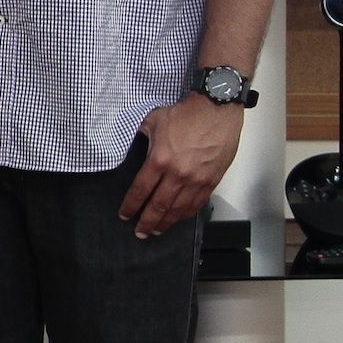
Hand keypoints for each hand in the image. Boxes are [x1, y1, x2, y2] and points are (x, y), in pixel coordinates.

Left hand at [118, 93, 242, 237]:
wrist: (217, 110)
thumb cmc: (185, 114)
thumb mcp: (153, 121)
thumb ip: (142, 136)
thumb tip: (134, 142)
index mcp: (159, 160)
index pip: (141, 190)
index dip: (131, 205)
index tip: (125, 215)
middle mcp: (177, 175)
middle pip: (159, 206)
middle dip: (147, 222)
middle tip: (139, 232)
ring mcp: (196, 180)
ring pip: (178, 210)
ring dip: (166, 223)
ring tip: (156, 231)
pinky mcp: (211, 181)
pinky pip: (197, 204)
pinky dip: (186, 214)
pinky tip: (178, 218)